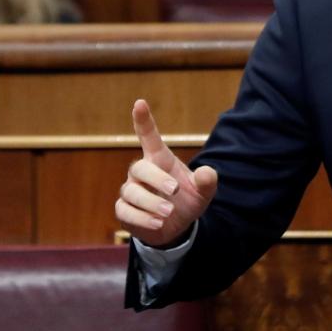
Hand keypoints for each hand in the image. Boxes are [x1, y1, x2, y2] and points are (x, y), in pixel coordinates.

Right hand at [115, 99, 217, 247]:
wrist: (175, 227)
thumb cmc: (186, 201)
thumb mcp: (203, 192)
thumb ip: (207, 181)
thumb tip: (207, 172)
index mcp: (160, 160)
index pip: (149, 136)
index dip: (143, 120)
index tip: (140, 103)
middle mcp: (141, 173)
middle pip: (139, 167)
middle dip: (156, 178)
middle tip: (174, 190)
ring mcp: (130, 190)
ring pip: (131, 192)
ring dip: (151, 202)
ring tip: (168, 212)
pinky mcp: (124, 210)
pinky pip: (125, 211)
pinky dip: (142, 218)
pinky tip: (157, 223)